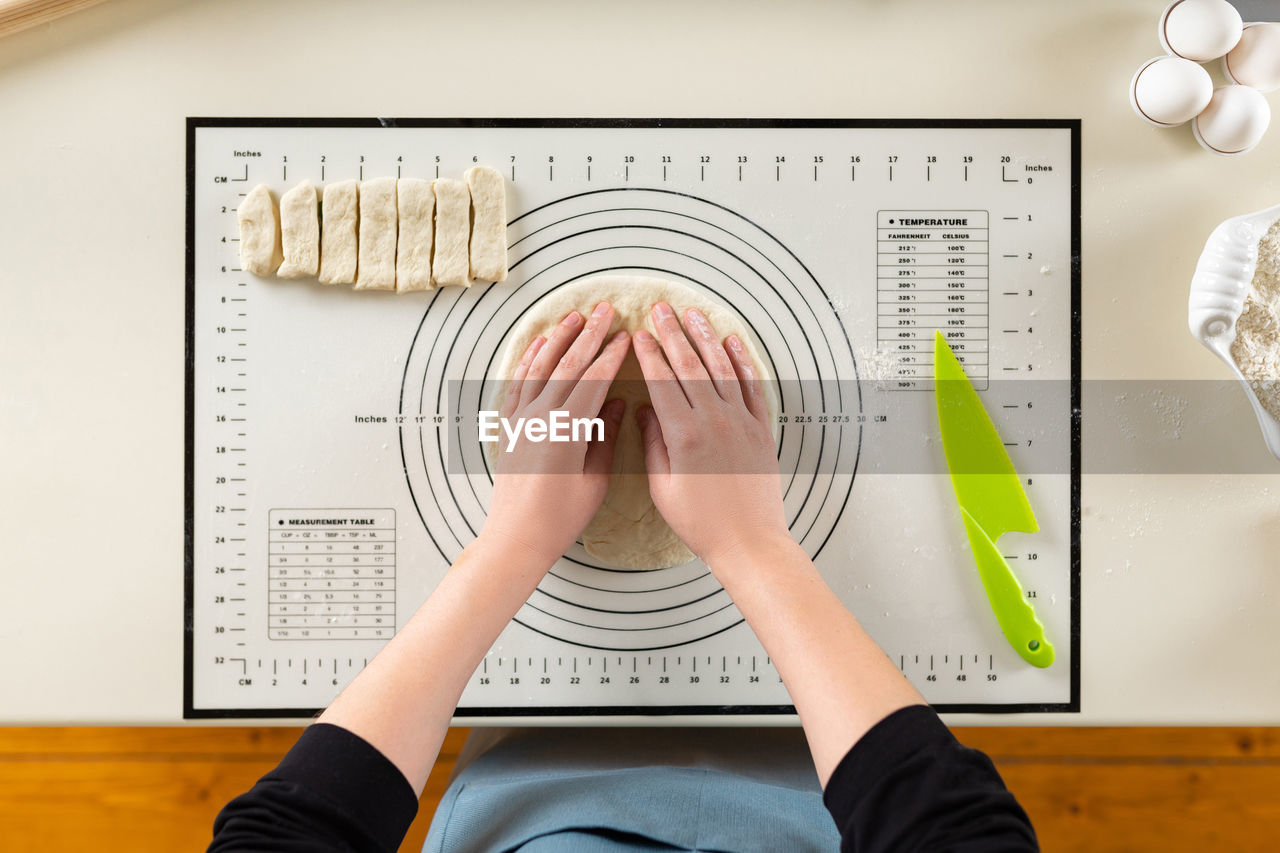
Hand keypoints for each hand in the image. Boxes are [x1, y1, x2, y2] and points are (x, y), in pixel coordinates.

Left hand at [481, 303, 629, 565]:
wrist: (516, 537)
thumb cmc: (560, 518)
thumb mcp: (594, 480)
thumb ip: (605, 438)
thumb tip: (618, 404)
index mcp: (566, 430)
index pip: (593, 381)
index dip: (611, 355)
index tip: (626, 335)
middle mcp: (540, 418)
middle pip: (568, 366)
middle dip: (588, 335)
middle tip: (604, 310)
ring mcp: (520, 421)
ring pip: (540, 368)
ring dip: (558, 340)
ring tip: (574, 317)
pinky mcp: (509, 428)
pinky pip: (518, 384)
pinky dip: (530, 361)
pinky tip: (540, 345)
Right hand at [632, 301, 789, 569]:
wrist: (749, 542)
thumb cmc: (701, 524)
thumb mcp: (663, 487)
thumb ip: (654, 444)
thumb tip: (645, 412)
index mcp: (684, 435)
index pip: (662, 382)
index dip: (649, 354)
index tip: (639, 334)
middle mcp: (715, 421)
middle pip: (690, 365)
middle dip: (673, 334)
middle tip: (661, 310)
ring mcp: (742, 423)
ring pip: (722, 368)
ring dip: (706, 337)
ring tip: (694, 314)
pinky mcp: (762, 430)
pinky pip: (753, 386)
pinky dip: (743, 361)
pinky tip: (733, 342)